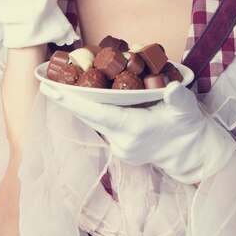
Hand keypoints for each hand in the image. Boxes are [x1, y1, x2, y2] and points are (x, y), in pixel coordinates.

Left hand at [40, 80, 235, 183]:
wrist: (191, 153)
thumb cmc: (188, 127)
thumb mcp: (187, 109)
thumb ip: (178, 98)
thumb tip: (171, 88)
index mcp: (135, 130)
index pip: (97, 113)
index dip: (73, 101)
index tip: (51, 90)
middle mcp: (122, 142)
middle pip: (88, 117)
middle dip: (66, 100)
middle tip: (44, 82)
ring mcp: (119, 147)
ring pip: (93, 121)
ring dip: (77, 104)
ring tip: (58, 85)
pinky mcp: (120, 147)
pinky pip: (101, 125)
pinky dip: (91, 110)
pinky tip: (83, 96)